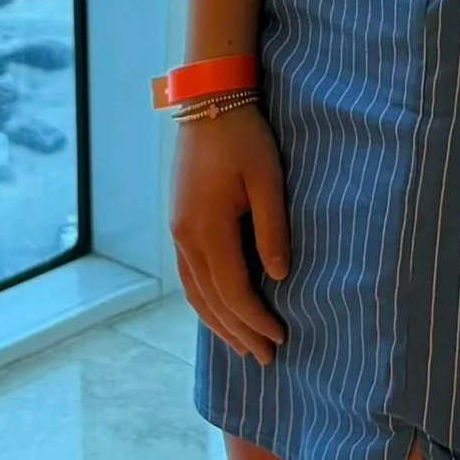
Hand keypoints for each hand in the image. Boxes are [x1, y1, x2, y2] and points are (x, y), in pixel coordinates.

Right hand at [168, 105, 289, 365]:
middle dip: (239, 332)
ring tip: (243, 345)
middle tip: (266, 358)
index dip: (257, 320)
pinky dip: (204, 300)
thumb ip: (272, 230)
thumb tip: (279, 277)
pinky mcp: (179, 221)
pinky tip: (218, 309)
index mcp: (207, 229)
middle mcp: (185, 236)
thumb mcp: (268, 180)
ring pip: (195, 292)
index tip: (281, 338)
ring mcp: (177, 230)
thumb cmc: (244, 137)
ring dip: (219, 322)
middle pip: (211, 300)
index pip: (233, 292)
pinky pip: (188, 275)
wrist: (209, 101)